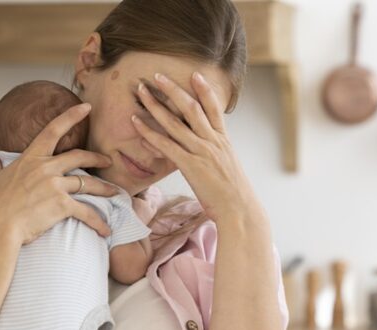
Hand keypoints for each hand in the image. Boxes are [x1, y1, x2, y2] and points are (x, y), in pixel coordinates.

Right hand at [0, 103, 119, 244]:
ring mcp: (55, 186)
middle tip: (109, 160)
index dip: (71, 116)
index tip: (87, 107)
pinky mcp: (62, 205)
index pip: (53, 130)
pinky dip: (98, 222)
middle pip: (79, 157)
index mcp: (31, 158)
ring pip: (88, 183)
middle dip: (97, 158)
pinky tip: (106, 229)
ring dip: (104, 189)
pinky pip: (87, 212)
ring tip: (115, 193)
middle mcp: (46, 168)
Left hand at [131, 72, 262, 224]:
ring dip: (156, 104)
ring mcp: (201, 152)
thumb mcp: (227, 167)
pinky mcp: (190, 166)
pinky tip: (137, 122)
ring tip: (142, 91)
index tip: (195, 74)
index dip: (204, 90)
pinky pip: (166, 145)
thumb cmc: (233, 194)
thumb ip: (215, 154)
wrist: (239, 209)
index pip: (214, 108)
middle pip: (191, 108)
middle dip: (173, 89)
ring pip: (175, 122)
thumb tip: (206, 150)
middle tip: (157, 75)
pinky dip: (149, 132)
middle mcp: (212, 142)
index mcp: (223, 140)